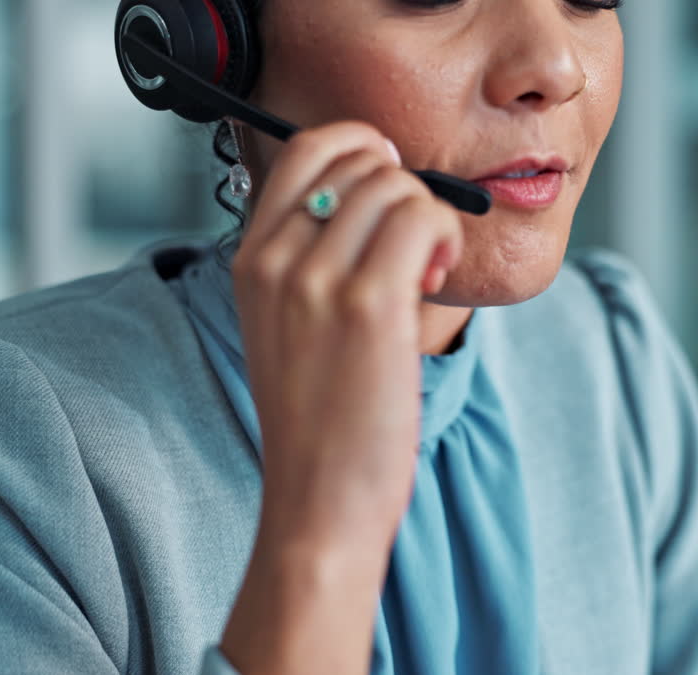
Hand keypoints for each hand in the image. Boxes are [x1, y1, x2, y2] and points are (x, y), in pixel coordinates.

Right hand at [231, 120, 463, 561]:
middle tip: (413, 254)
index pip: (308, 147)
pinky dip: (445, 241)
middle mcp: (276, 260)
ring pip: (398, 186)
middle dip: (406, 195)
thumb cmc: (319, 424)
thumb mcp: (288, 329)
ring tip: (426, 275)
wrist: (317, 503)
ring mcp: (318, 280)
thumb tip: (379, 196)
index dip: (366, 153)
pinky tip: (435, 283)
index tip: (393, 196)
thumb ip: (311, 261)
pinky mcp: (370, 305)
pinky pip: (424, 219)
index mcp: (252, 260)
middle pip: (362, 160)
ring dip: (430, 222)